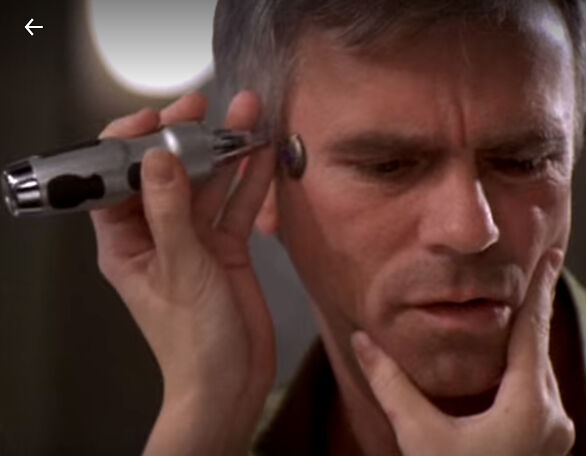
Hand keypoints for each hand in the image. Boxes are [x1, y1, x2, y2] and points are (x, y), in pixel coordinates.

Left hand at [90, 92, 275, 454]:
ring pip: (208, 185)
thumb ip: (170, 211)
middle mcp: (158, 234)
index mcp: (126, 242)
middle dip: (185, 138)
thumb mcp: (180, 269)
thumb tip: (157, 158)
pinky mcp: (225, 248)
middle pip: (167, 174)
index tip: (157, 119)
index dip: (131, 145)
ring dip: (226, 152)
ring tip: (247, 114)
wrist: (231, 382)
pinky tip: (264, 153)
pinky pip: (236, 206)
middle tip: (202, 105)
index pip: (116, 180)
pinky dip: (250, 181)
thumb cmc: (194, 340)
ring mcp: (194, 240)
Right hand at [352, 252, 573, 455]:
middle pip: (540, 346)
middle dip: (535, 306)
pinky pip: (538, 388)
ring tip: (518, 307)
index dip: (540, 288)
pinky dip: (525, 364)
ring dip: (529, 337)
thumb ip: (392, 384)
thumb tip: (362, 341)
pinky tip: (510, 358)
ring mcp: (553, 431)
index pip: (534, 330)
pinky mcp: (545, 442)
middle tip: (540, 265)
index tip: (552, 253)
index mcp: (529, 406)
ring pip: (540, 369)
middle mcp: (552, 415)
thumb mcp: (420, 436)